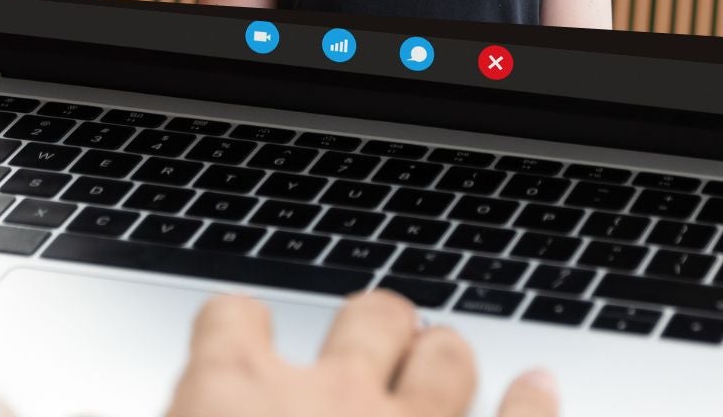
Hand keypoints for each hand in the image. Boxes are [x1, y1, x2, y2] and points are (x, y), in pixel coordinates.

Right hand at [165, 291, 558, 416]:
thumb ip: (184, 407)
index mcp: (226, 395)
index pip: (231, 319)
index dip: (238, 331)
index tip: (241, 340)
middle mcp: (326, 398)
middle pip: (364, 316)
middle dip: (373, 324)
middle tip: (372, 344)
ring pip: (444, 358)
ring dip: (443, 356)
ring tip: (441, 358)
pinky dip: (534, 404)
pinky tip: (539, 389)